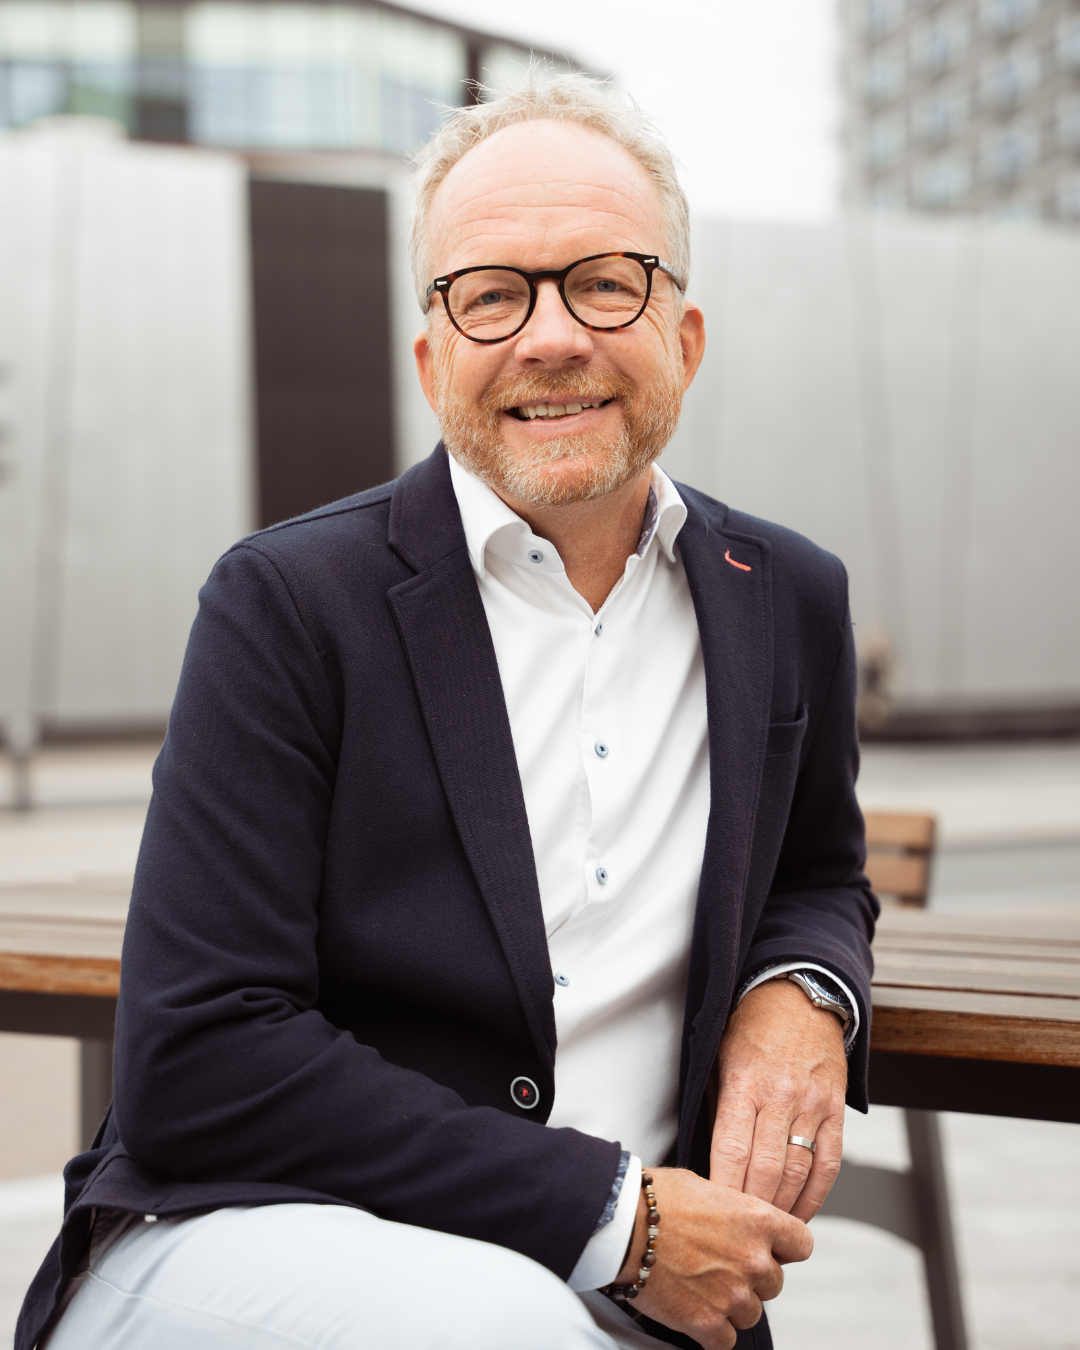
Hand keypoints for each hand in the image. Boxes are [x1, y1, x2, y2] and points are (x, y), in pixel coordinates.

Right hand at [613, 1167, 811, 1349]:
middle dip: (751, 1277)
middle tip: (721, 1266)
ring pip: (752, 1314)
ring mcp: (732, 1294)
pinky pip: (726, 1341)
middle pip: (774, 1283)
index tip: (770, 1250)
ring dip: (731, 1305)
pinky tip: (695, 1312)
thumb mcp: (707, 1186)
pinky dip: (712, 1331)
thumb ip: (735, 1210)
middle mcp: (753, 1259)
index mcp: (758, 1220)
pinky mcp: (706, 1323)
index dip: (784, 1248)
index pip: (802, 1244)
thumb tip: (739, 1223)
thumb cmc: (656, 1198)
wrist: (622, 1224)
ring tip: (702, 1286)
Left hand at [710, 978, 847, 1220]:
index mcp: (744, 1083)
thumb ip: (714, 1107)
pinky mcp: (836, 1109)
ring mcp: (812, 1104)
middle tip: (739, 1234)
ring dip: (782, 1210)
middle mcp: (780, 1095)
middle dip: (752, 1210)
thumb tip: (703, 1158)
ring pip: (799, 1174)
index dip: (724, 1191)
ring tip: (767, 1231)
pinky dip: (816, 1196)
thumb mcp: (718, 1057)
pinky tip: (801, 1213)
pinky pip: (829, 1164)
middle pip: (766, 1171)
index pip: (731, 1150)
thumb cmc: (750, 1027)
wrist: (799, 995)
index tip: (714, 1216)